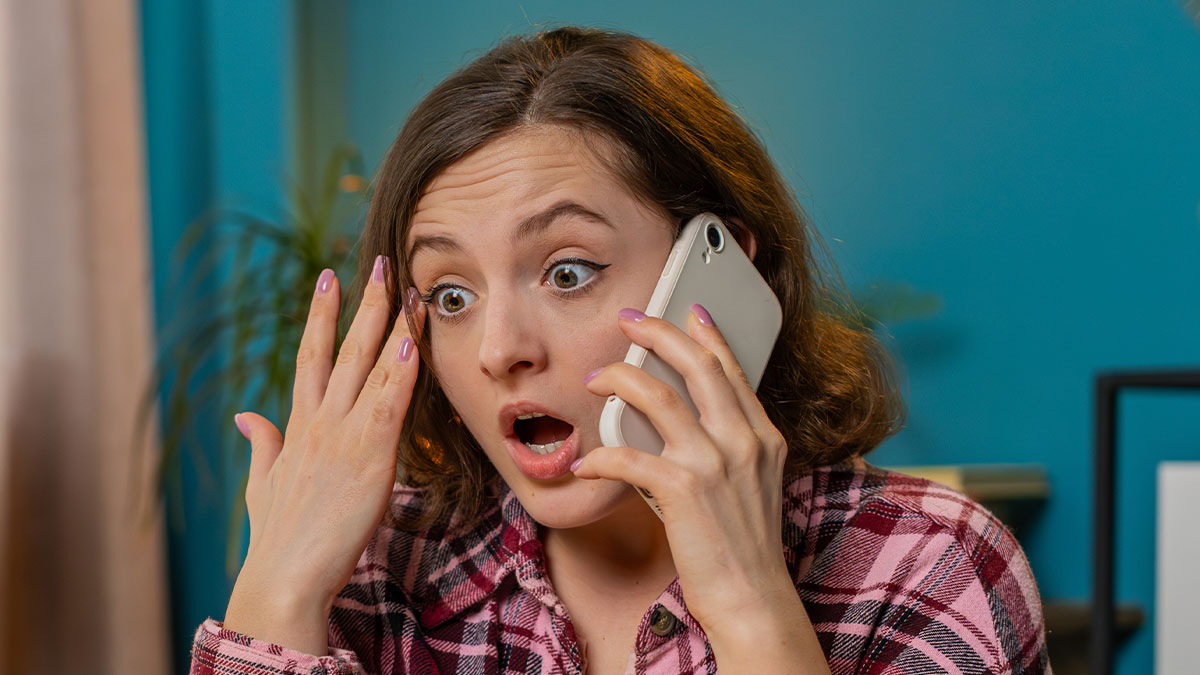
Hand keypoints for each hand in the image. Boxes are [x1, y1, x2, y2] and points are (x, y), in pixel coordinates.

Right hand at [224, 255, 425, 654]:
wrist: (285, 576)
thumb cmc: (278, 538)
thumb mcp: (263, 484)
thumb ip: (262, 445)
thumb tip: (246, 415)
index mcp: (298, 425)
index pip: (311, 356)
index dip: (322, 315)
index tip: (328, 278)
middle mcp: (319, 420)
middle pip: (342, 347)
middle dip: (362, 302)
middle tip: (378, 262)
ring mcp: (343, 434)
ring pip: (370, 365)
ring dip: (392, 324)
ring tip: (408, 287)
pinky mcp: (369, 454)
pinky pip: (390, 402)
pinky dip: (403, 370)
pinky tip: (413, 340)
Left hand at [573, 305, 825, 670]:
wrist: (752, 597)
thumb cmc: (744, 546)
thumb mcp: (753, 484)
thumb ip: (730, 446)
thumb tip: (683, 418)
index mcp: (763, 436)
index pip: (732, 369)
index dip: (706, 334)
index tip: (687, 310)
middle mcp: (743, 440)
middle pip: (696, 364)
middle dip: (658, 331)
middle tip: (629, 320)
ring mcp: (714, 462)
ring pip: (657, 394)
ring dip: (618, 380)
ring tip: (595, 381)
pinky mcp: (682, 488)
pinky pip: (626, 455)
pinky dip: (599, 457)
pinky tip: (586, 464)